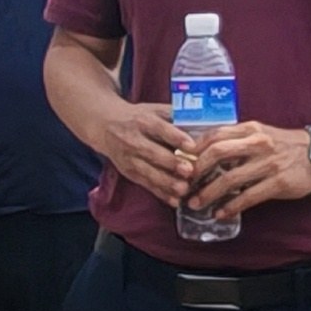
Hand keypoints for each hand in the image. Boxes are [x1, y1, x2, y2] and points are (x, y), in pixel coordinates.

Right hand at [77, 92, 200, 205]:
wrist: (105, 125)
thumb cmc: (138, 117)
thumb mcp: (154, 109)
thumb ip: (176, 115)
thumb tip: (205, 121)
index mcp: (144, 121)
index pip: (161, 129)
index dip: (176, 137)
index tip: (192, 146)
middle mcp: (134, 139)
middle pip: (153, 153)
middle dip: (172, 163)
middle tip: (189, 171)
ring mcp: (130, 158)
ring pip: (148, 172)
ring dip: (166, 182)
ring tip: (183, 190)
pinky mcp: (129, 172)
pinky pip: (145, 184)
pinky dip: (160, 193)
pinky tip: (174, 201)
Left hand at [182, 121, 310, 222]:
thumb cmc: (284, 145)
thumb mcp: (260, 133)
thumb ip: (236, 140)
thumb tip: (204, 154)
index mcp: (250, 129)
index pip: (214, 135)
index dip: (194, 150)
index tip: (181, 163)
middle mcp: (257, 143)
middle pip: (217, 153)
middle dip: (196, 172)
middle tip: (184, 185)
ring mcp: (268, 163)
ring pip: (230, 178)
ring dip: (208, 193)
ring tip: (196, 204)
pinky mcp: (278, 182)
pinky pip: (248, 197)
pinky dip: (231, 207)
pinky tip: (221, 213)